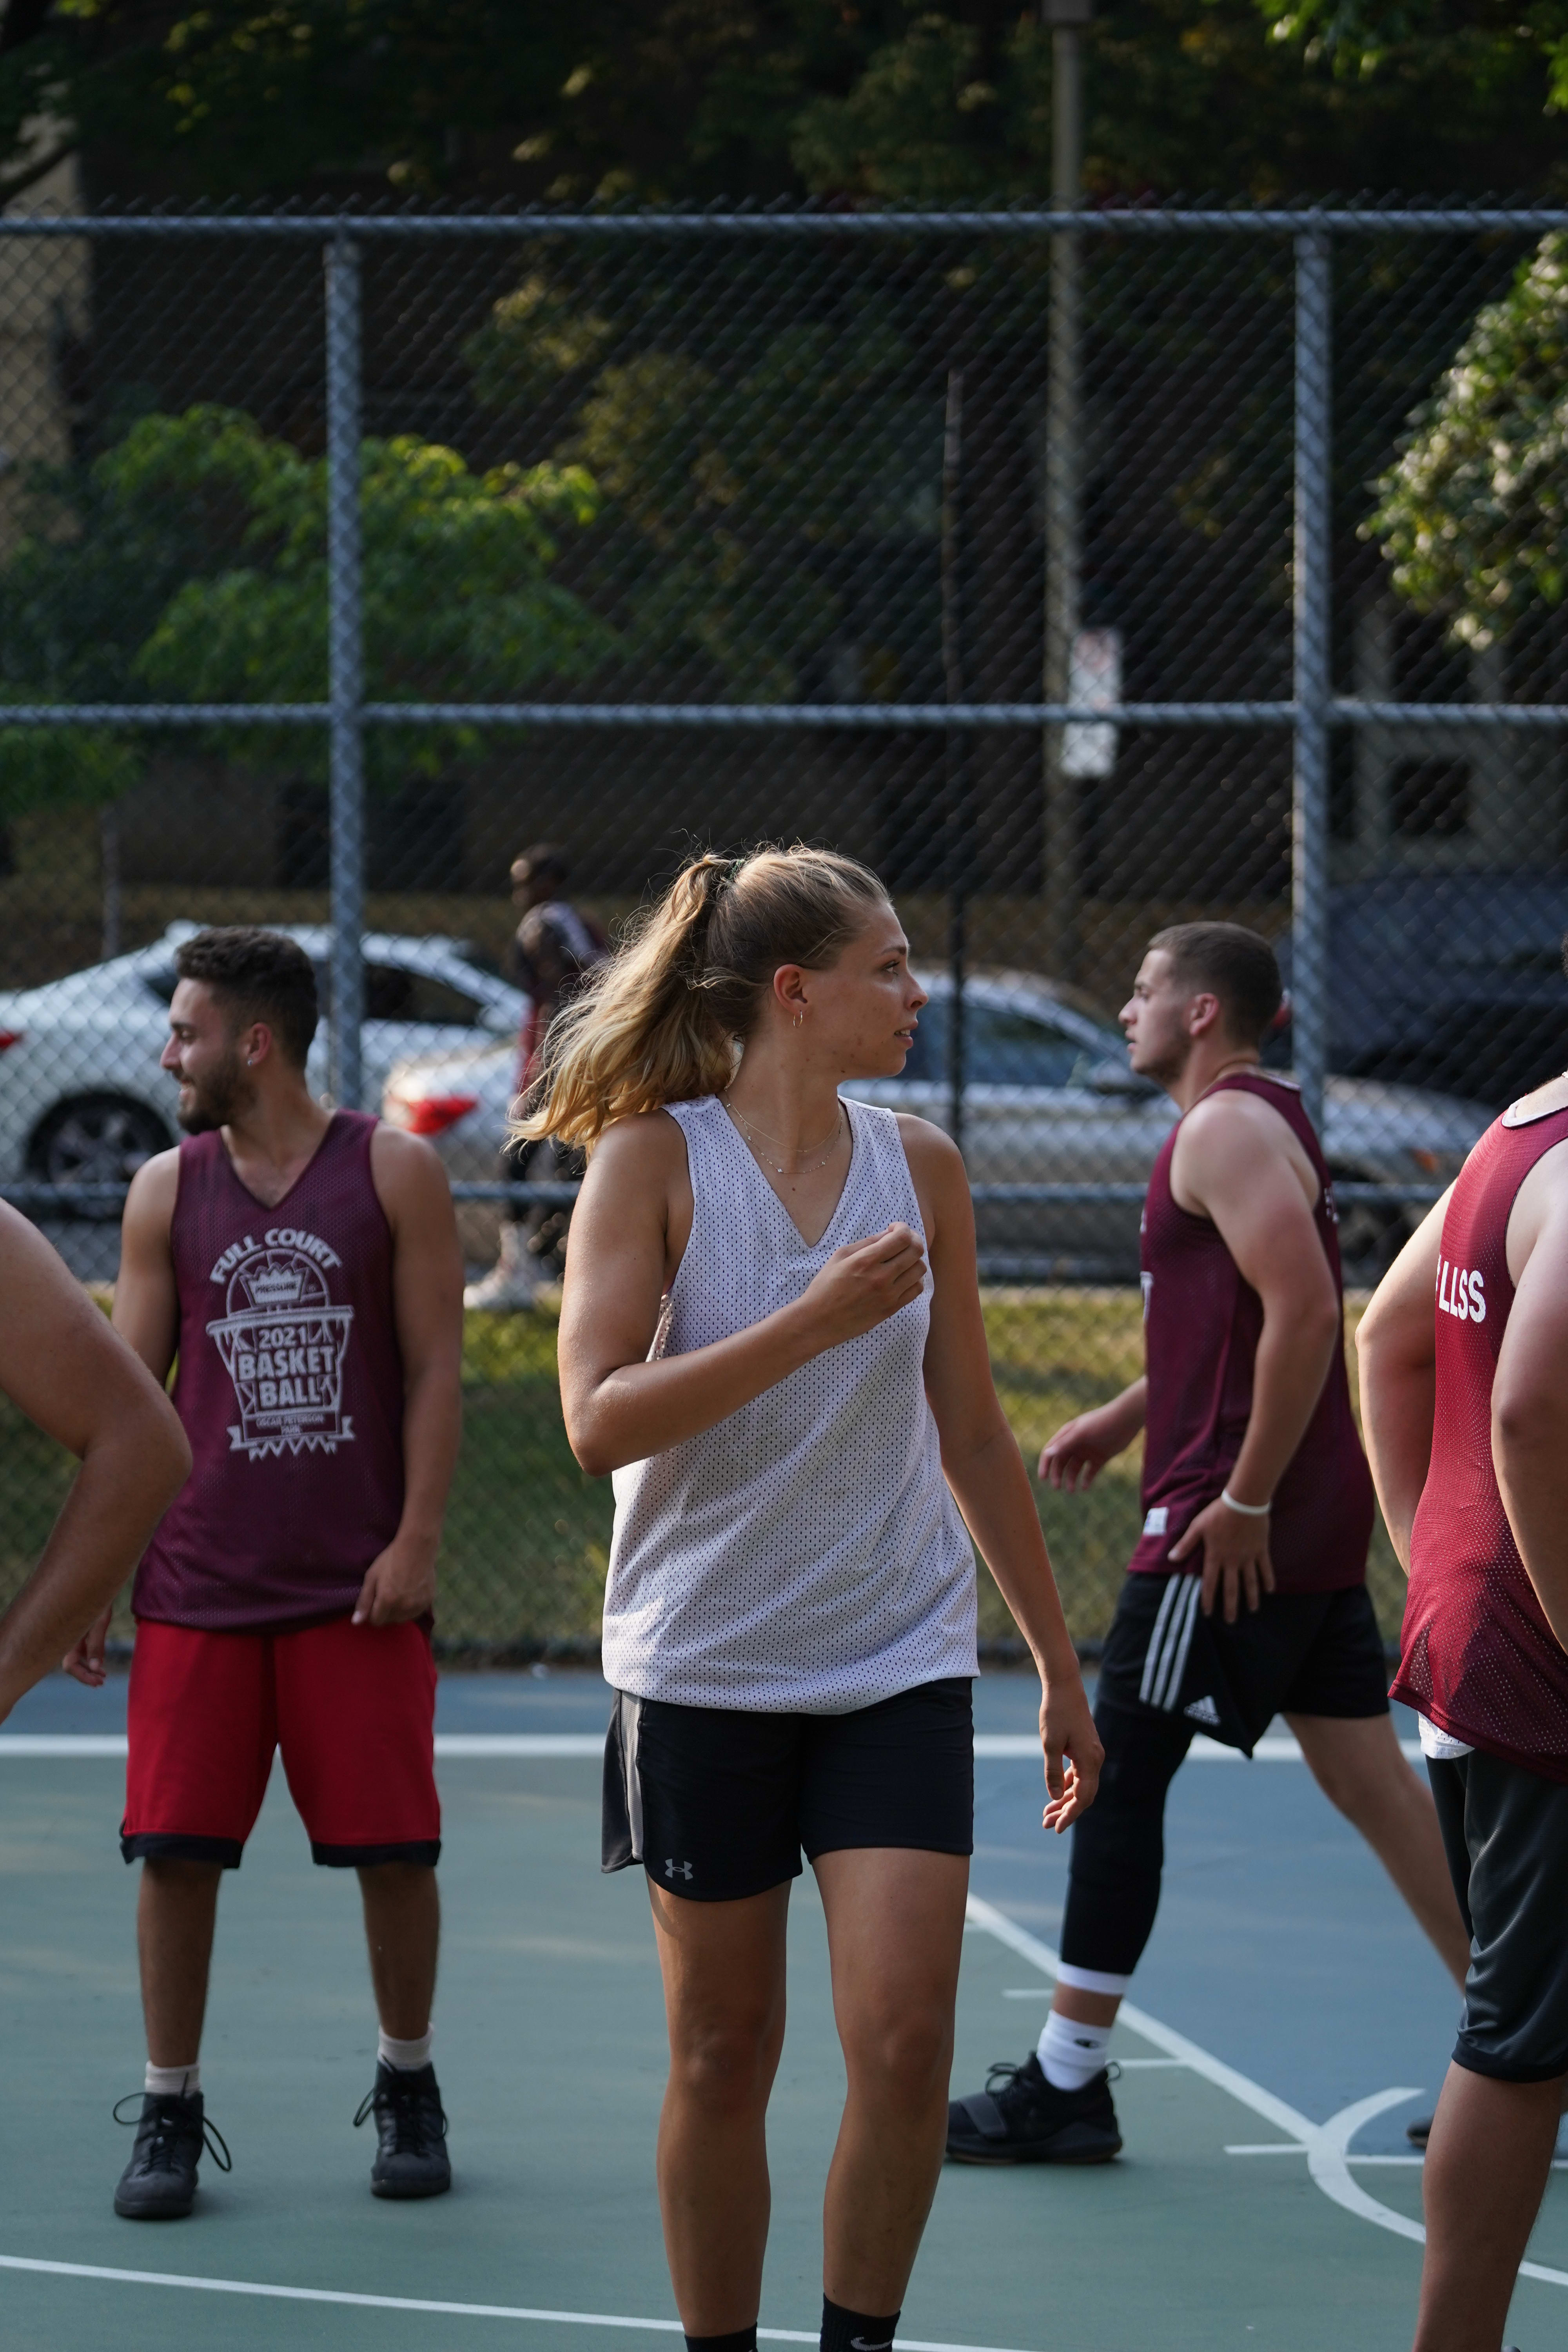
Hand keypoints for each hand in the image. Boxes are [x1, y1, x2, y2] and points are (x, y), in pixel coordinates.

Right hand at [62, 1603, 113, 1686]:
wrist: (98, 1582)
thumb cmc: (99, 1600)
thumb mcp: (99, 1622)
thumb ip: (96, 1644)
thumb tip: (95, 1668)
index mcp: (69, 1637)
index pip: (70, 1665)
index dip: (83, 1676)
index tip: (99, 1682)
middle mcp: (69, 1638)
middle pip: (72, 1664)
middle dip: (86, 1675)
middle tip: (102, 1682)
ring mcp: (75, 1635)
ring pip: (77, 1658)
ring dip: (89, 1668)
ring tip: (103, 1676)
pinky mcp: (82, 1631)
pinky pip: (82, 1650)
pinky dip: (91, 1658)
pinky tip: (100, 1664)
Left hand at [353, 1535, 437, 1626]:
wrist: (417, 1548)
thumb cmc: (390, 1560)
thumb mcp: (372, 1577)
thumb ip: (363, 1601)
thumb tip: (356, 1623)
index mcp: (387, 1600)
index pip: (376, 1621)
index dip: (372, 1612)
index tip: (374, 1601)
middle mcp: (403, 1606)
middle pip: (389, 1621)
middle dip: (384, 1612)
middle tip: (386, 1595)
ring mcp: (417, 1605)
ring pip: (402, 1619)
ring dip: (397, 1612)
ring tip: (398, 1594)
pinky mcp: (428, 1601)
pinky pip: (415, 1613)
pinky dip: (410, 1608)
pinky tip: (409, 1594)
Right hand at [797, 1224, 926, 1348]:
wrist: (819, 1321)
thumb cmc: (825, 1286)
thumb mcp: (840, 1256)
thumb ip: (867, 1243)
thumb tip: (889, 1234)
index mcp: (865, 1261)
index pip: (902, 1238)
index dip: (903, 1228)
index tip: (895, 1228)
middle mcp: (881, 1277)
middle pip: (916, 1251)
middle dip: (913, 1239)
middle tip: (902, 1240)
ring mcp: (889, 1295)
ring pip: (920, 1269)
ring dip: (914, 1259)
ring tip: (901, 1259)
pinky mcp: (892, 1308)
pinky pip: (916, 1289)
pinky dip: (914, 1279)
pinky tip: (902, 1276)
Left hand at [1038, 1673, 1102, 1833]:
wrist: (1064, 1687)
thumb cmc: (1056, 1713)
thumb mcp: (1049, 1744)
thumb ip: (1052, 1772)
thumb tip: (1054, 1797)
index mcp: (1089, 1760)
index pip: (1082, 1797)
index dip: (1070, 1814)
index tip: (1056, 1828)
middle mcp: (1095, 1759)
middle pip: (1083, 1795)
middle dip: (1066, 1811)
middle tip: (1046, 1824)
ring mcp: (1091, 1753)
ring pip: (1080, 1785)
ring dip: (1064, 1799)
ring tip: (1046, 1814)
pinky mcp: (1085, 1748)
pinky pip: (1079, 1774)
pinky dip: (1067, 1784)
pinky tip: (1055, 1793)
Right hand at [1039, 1404, 1125, 1491]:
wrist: (1126, 1421)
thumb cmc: (1101, 1423)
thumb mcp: (1082, 1433)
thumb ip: (1065, 1443)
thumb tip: (1047, 1453)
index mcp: (1067, 1435)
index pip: (1051, 1451)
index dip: (1045, 1465)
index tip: (1043, 1479)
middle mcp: (1075, 1444)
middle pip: (1061, 1462)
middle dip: (1057, 1475)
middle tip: (1057, 1487)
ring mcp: (1087, 1451)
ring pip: (1074, 1468)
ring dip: (1071, 1479)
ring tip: (1071, 1490)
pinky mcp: (1100, 1458)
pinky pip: (1090, 1472)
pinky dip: (1086, 1480)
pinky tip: (1084, 1487)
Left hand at [1168, 1495, 1275, 1622]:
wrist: (1243, 1502)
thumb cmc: (1218, 1513)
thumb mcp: (1197, 1527)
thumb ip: (1186, 1544)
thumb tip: (1171, 1559)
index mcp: (1215, 1556)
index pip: (1210, 1582)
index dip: (1208, 1599)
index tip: (1208, 1613)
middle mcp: (1232, 1561)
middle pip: (1231, 1588)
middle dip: (1230, 1606)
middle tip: (1231, 1621)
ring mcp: (1248, 1557)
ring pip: (1250, 1582)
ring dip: (1250, 1597)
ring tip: (1252, 1610)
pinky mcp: (1260, 1550)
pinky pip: (1265, 1568)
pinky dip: (1268, 1580)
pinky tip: (1269, 1590)